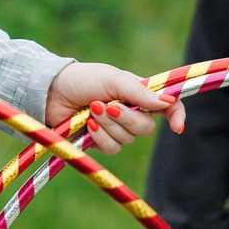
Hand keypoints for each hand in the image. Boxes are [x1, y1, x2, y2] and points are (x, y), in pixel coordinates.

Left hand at [44, 61, 185, 153]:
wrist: (51, 91)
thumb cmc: (83, 79)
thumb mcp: (113, 80)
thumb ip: (140, 92)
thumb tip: (168, 102)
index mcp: (138, 94)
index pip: (168, 107)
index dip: (177, 116)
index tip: (177, 127)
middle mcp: (130, 113)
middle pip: (146, 129)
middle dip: (126, 119)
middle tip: (106, 105)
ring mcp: (115, 129)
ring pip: (127, 140)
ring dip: (109, 126)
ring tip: (92, 110)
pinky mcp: (99, 142)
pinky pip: (111, 149)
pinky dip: (100, 137)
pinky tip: (88, 125)